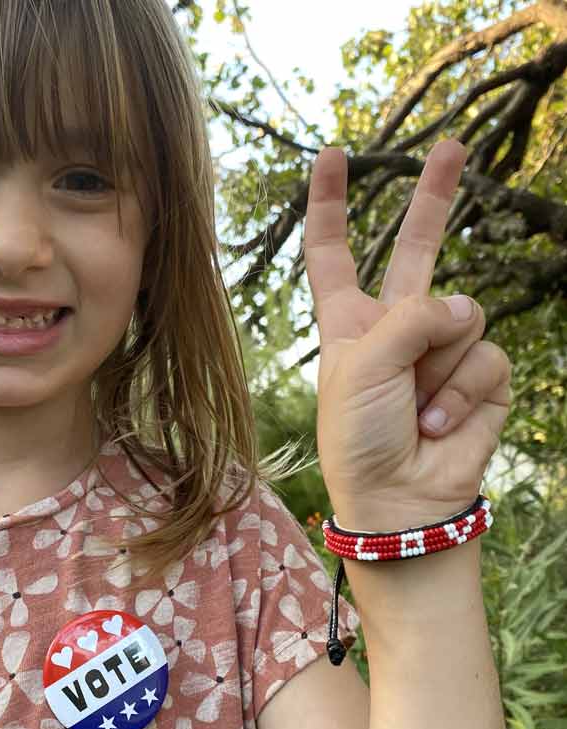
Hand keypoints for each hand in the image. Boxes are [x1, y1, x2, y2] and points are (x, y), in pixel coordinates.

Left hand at [304, 139, 511, 531]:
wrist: (398, 498)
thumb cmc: (358, 436)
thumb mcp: (360, 367)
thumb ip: (409, 318)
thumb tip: (463, 306)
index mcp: (348, 322)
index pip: (334, 251)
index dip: (330, 204)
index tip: (332, 154)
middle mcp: (396, 326)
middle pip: (417, 249)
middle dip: (433, 198)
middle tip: (451, 146)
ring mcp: (441, 348)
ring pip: (460, 314)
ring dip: (436, 364)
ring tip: (413, 406)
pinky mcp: (480, 374)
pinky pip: (484, 353)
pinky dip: (460, 391)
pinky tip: (438, 422)